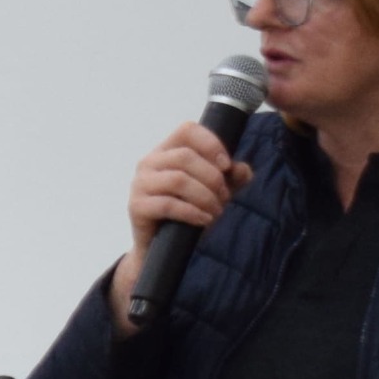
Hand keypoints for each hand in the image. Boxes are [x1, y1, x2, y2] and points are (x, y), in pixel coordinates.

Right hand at [109, 121, 254, 327]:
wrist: (163, 248)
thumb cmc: (187, 213)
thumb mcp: (215, 191)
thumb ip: (231, 178)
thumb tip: (242, 170)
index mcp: (166, 151)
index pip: (187, 130)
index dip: (210, 143)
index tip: (226, 165)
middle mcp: (149, 163)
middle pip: (185, 157)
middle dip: (212, 178)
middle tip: (224, 197)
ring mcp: (139, 184)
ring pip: (178, 180)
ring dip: (205, 196)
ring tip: (216, 211)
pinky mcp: (137, 207)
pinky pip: (168, 204)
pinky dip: (192, 212)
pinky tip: (204, 220)